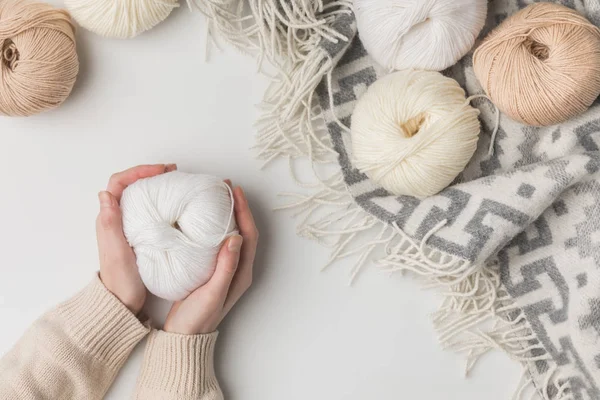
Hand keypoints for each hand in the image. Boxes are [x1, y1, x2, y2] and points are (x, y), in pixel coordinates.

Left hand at [96, 164, 176, 314]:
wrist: (123, 303)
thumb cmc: (121, 282)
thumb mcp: (117, 253)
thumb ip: (110, 225)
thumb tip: (105, 195)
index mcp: (109, 219)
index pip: (119, 183)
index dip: (139, 171)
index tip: (160, 171)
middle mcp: (116, 219)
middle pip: (131, 184)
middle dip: (151, 173)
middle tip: (173, 173)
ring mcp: (127, 226)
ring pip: (140, 195)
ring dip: (157, 186)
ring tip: (177, 184)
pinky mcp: (138, 234)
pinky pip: (148, 209)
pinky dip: (161, 201)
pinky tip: (176, 205)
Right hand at [164, 182, 257, 334]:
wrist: (184, 336)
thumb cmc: (198, 317)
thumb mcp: (213, 291)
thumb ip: (226, 266)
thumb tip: (236, 237)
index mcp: (242, 273)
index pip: (249, 235)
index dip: (244, 211)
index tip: (235, 192)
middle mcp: (237, 269)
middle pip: (243, 231)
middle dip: (237, 208)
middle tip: (225, 188)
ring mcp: (225, 269)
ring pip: (230, 234)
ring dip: (226, 215)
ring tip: (215, 197)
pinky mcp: (212, 270)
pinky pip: (217, 241)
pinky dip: (214, 226)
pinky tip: (202, 218)